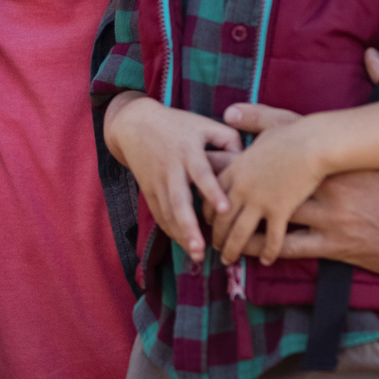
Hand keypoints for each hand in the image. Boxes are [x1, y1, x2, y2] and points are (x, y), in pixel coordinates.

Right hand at [104, 92, 241, 261]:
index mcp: (188, 151)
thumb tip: (244, 158)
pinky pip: (159, 214)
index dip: (213, 191)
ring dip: (181, 235)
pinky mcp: (148, 191)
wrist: (135, 124)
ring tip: (196, 255)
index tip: (225, 209)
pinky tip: (185, 245)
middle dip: (189, 226)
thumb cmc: (177, 124)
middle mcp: (171, 169)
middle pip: (178, 201)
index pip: (201, 174)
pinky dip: (171, 230)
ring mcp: (157, 182)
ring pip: (168, 213)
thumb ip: (228, 138)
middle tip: (202, 248)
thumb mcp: (203, 124)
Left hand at [210, 104, 322, 266]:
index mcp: (236, 169)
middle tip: (215, 247)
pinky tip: (267, 260)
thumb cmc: (294, 133)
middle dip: (216, 236)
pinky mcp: (279, 211)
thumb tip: (229, 111)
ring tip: (230, 259)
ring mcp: (259, 201)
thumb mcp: (267, 122)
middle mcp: (241, 188)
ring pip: (239, 233)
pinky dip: (267, 251)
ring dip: (233, 249)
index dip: (209, 212)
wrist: (314, 143)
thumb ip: (246, 119)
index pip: (212, 196)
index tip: (210, 222)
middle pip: (221, 219)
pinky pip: (270, 238)